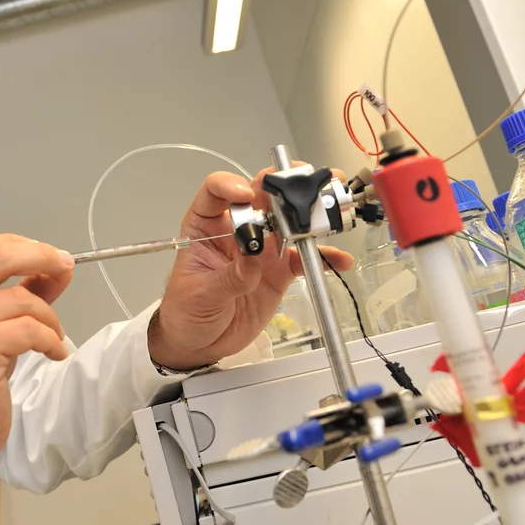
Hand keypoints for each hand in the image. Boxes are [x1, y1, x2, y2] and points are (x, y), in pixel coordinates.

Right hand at [0, 235, 73, 499]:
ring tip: (52, 337)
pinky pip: (28, 329)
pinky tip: (54, 353)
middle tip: (63, 267)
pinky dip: (51, 339)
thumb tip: (58, 265)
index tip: (46, 254)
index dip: (15, 244)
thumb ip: (16, 291)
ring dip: (48, 316)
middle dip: (38, 257)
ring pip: (19, 298)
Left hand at [149, 165, 353, 369]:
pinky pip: (303, 257)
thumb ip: (228, 277)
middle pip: (261, 196)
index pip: (216, 192)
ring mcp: (260, 248)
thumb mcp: (201, 294)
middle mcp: (235, 229)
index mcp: (206, 226)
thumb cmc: (186, 310)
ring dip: (311, 214)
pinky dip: (322, 256)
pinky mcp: (278, 270)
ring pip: (288, 221)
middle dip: (285, 184)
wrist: (200, 342)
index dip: (231, 185)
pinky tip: (338, 258)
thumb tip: (251, 261)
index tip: (247, 195)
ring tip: (332, 212)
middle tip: (307, 183)